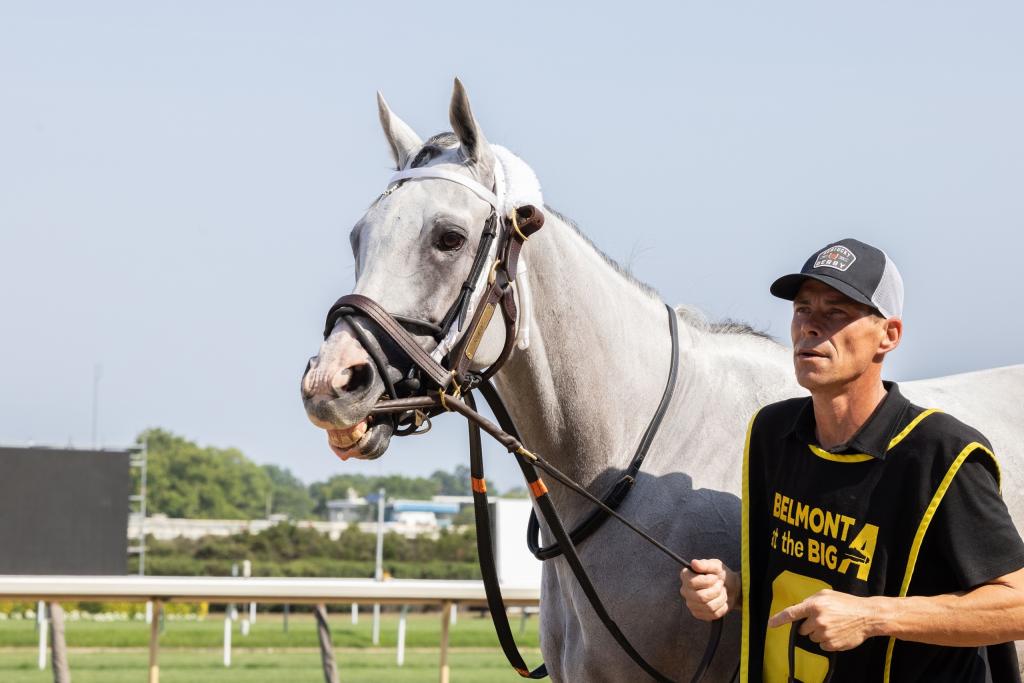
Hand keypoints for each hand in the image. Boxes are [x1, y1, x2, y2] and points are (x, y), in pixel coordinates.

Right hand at [680, 558, 739, 620]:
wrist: (731, 588)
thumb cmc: (720, 575)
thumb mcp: (716, 566)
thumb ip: (705, 564)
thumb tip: (693, 563)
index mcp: (686, 576)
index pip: (692, 583)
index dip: (708, 580)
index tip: (715, 577)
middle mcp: (685, 591)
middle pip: (701, 597)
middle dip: (716, 591)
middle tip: (720, 585)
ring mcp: (691, 604)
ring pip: (708, 607)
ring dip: (720, 598)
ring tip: (722, 592)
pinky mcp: (699, 614)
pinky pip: (713, 614)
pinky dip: (722, 607)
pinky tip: (721, 601)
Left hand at [767, 590, 882, 650]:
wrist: (867, 616)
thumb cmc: (846, 603)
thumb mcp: (826, 594)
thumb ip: (811, 601)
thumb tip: (800, 609)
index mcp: (814, 606)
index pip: (791, 613)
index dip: (779, 619)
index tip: (770, 624)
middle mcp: (817, 620)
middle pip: (802, 629)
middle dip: (809, 625)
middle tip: (823, 619)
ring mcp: (825, 634)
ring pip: (812, 637)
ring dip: (818, 633)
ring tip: (833, 625)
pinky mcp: (832, 644)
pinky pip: (822, 645)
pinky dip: (827, 640)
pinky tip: (837, 633)